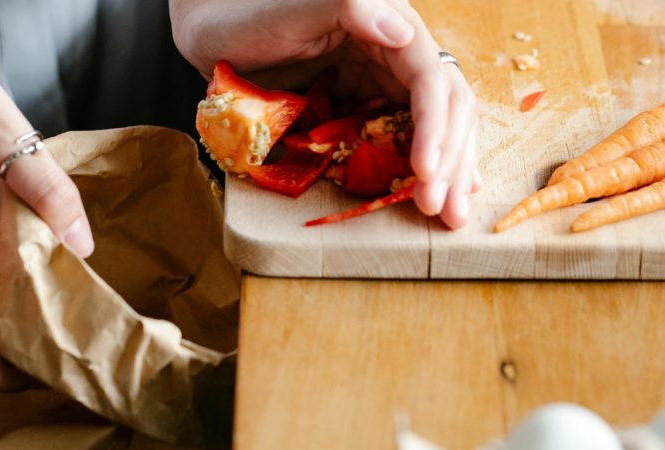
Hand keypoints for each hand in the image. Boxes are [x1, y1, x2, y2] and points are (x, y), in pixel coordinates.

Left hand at [170, 0, 479, 228]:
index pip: (430, 78)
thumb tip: (404, 31)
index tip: (425, 170)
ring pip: (435, 126)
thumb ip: (348, 8)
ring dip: (448, 170)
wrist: (213, 35)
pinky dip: (425, 165)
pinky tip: (438, 189)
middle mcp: (396, 53)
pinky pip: (404, 138)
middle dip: (450, 159)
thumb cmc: (247, 16)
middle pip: (445, 107)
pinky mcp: (365, 107)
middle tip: (440, 208)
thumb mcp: (294, 9)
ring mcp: (382, 82)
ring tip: (451, 214)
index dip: (435, 126)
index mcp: (388, 25)